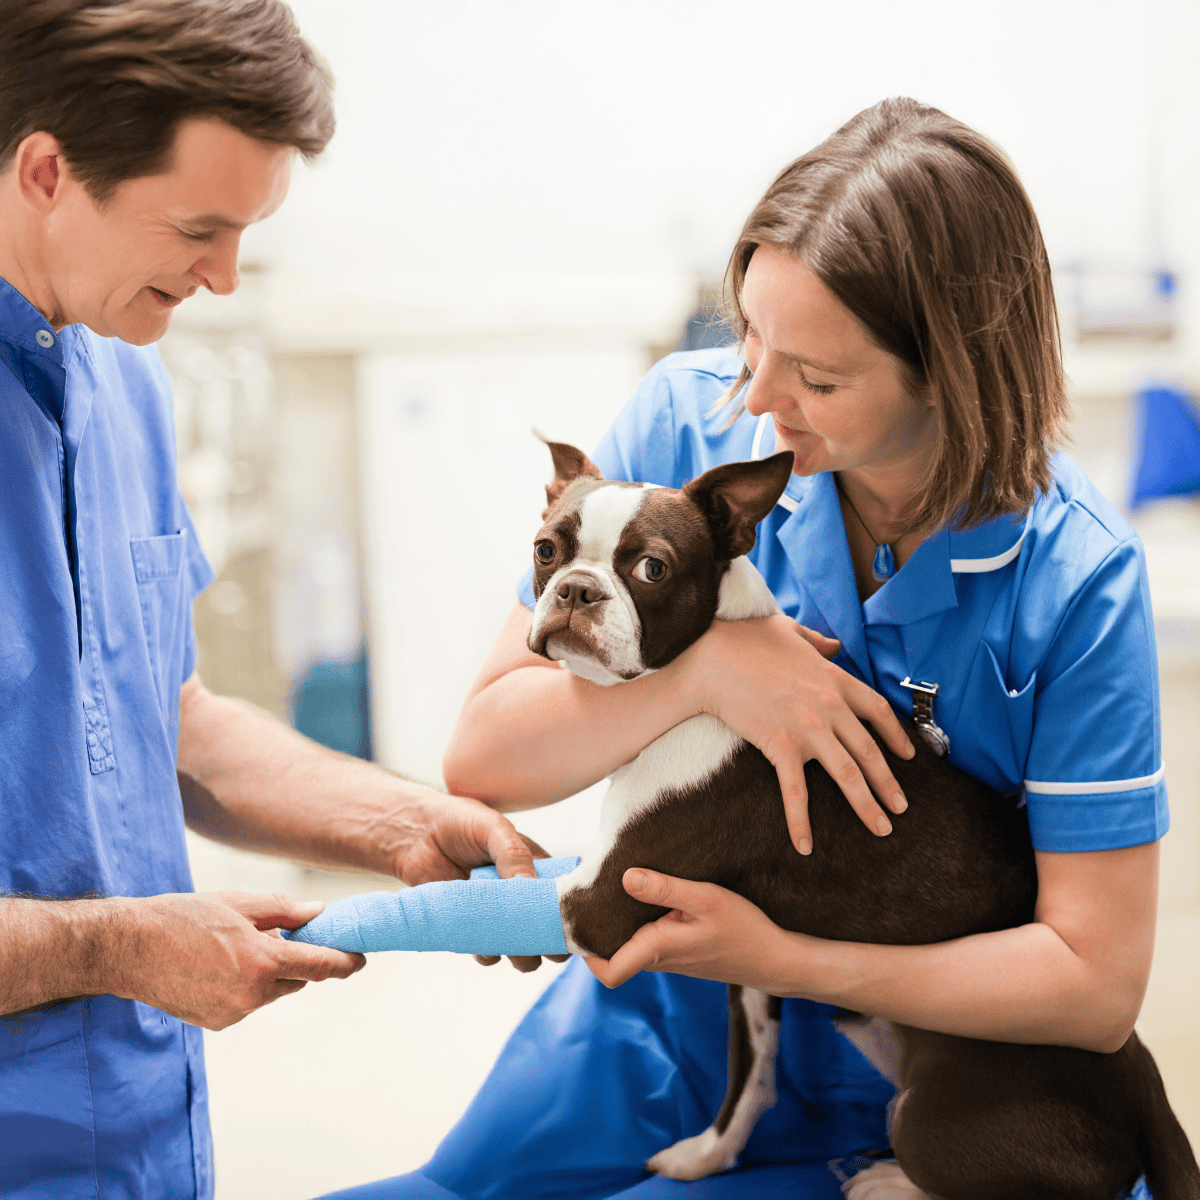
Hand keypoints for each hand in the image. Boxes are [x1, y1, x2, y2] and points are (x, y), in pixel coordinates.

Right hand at [111, 891, 364, 1029]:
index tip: (360, 959)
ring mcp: (233, 1013)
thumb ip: (284, 911)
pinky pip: (246, 1002)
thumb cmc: (183, 918)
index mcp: (261, 961)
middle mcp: (251, 994)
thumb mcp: (240, 903)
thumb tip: (317, 913)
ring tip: (235, 946)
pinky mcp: (216, 1023)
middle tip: (281, 935)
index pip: (319, 966)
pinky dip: (245, 985)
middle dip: (297, 960)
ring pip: (271, 991)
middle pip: (296, 979)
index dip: (345, 963)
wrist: (129, 949)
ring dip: (268, 973)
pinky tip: (218, 965)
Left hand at [392, 787, 567, 974]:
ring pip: (523, 950)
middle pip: (548, 930)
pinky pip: (489, 954)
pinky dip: (488, 953)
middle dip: (549, 942)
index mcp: (538, 868)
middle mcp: (522, 895)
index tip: (568, 922)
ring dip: (522, 955)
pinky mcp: (472, 929)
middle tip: (540, 940)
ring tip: (512, 945)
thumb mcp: (493, 829)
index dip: (570, 912)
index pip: (565, 897)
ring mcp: (498, 914)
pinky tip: (481, 940)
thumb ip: (514, 855)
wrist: (416, 834)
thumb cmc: (460, 822)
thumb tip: (531, 888)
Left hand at [584, 868, 794, 990]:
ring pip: (628, 946)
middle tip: (587, 892)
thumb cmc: (743, 928)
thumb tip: (625, 877)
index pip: (608, 971)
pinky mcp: (679, 952)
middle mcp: (658, 959)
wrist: (774, 958)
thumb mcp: (706, 899)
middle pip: (611, 954)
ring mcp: (669, 958)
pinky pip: (646, 940)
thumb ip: (665, 888)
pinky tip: (645, 895)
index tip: (576, 920)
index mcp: (658, 949)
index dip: (584, 953)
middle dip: (596, 928)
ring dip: (617, 923)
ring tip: (611, 887)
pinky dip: (637, 922)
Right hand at [683, 614, 914, 853]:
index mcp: (834, 679)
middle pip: (870, 751)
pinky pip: (796, 792)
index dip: (896, 736)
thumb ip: (816, 640)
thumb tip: (833, 645)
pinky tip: (806, 845)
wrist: (711, 660)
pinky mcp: (780, 746)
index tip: (908, 756)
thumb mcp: (787, 629)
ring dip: (867, 805)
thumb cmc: (744, 640)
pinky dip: (802, 821)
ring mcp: (808, 728)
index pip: (877, 711)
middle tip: (900, 808)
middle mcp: (829, 706)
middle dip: (889, 784)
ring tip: (880, 827)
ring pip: (848, 774)